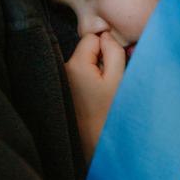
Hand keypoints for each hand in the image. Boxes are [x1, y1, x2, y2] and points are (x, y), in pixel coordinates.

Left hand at [65, 32, 124, 160]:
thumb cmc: (110, 114)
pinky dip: (89, 81)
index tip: (114, 65)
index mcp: (75, 65)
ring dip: (95, 71)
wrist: (96, 143)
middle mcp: (63, 70)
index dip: (107, 47)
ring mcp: (61, 81)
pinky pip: (79, 76)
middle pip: (86, 50)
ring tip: (103, 92)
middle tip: (109, 81)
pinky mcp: (64, 90)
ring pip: (83, 63)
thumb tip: (106, 36)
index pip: (92, 38)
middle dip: (100, 59)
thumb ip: (114, 51)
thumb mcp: (118, 78)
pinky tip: (94, 98)